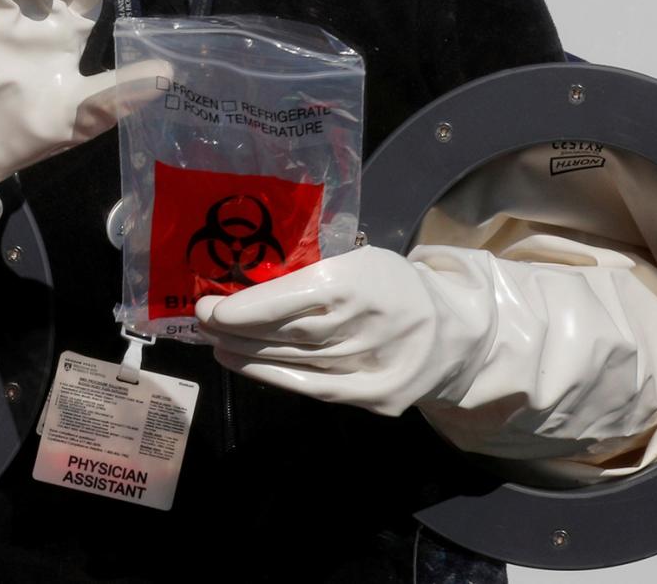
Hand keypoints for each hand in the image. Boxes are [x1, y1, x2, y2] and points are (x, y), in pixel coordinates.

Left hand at [195, 246, 488, 416]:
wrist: (454, 333)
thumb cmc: (392, 287)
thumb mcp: (361, 259)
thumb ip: (313, 269)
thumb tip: (245, 279)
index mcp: (363, 280)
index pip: (295, 298)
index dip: (247, 307)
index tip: (210, 306)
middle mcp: (367, 325)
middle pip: (288, 332)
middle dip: (237, 329)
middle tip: (202, 321)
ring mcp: (372, 366)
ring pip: (293, 361)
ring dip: (246, 353)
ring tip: (215, 343)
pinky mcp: (375, 397)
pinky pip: (311, 388)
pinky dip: (271, 376)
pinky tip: (241, 364)